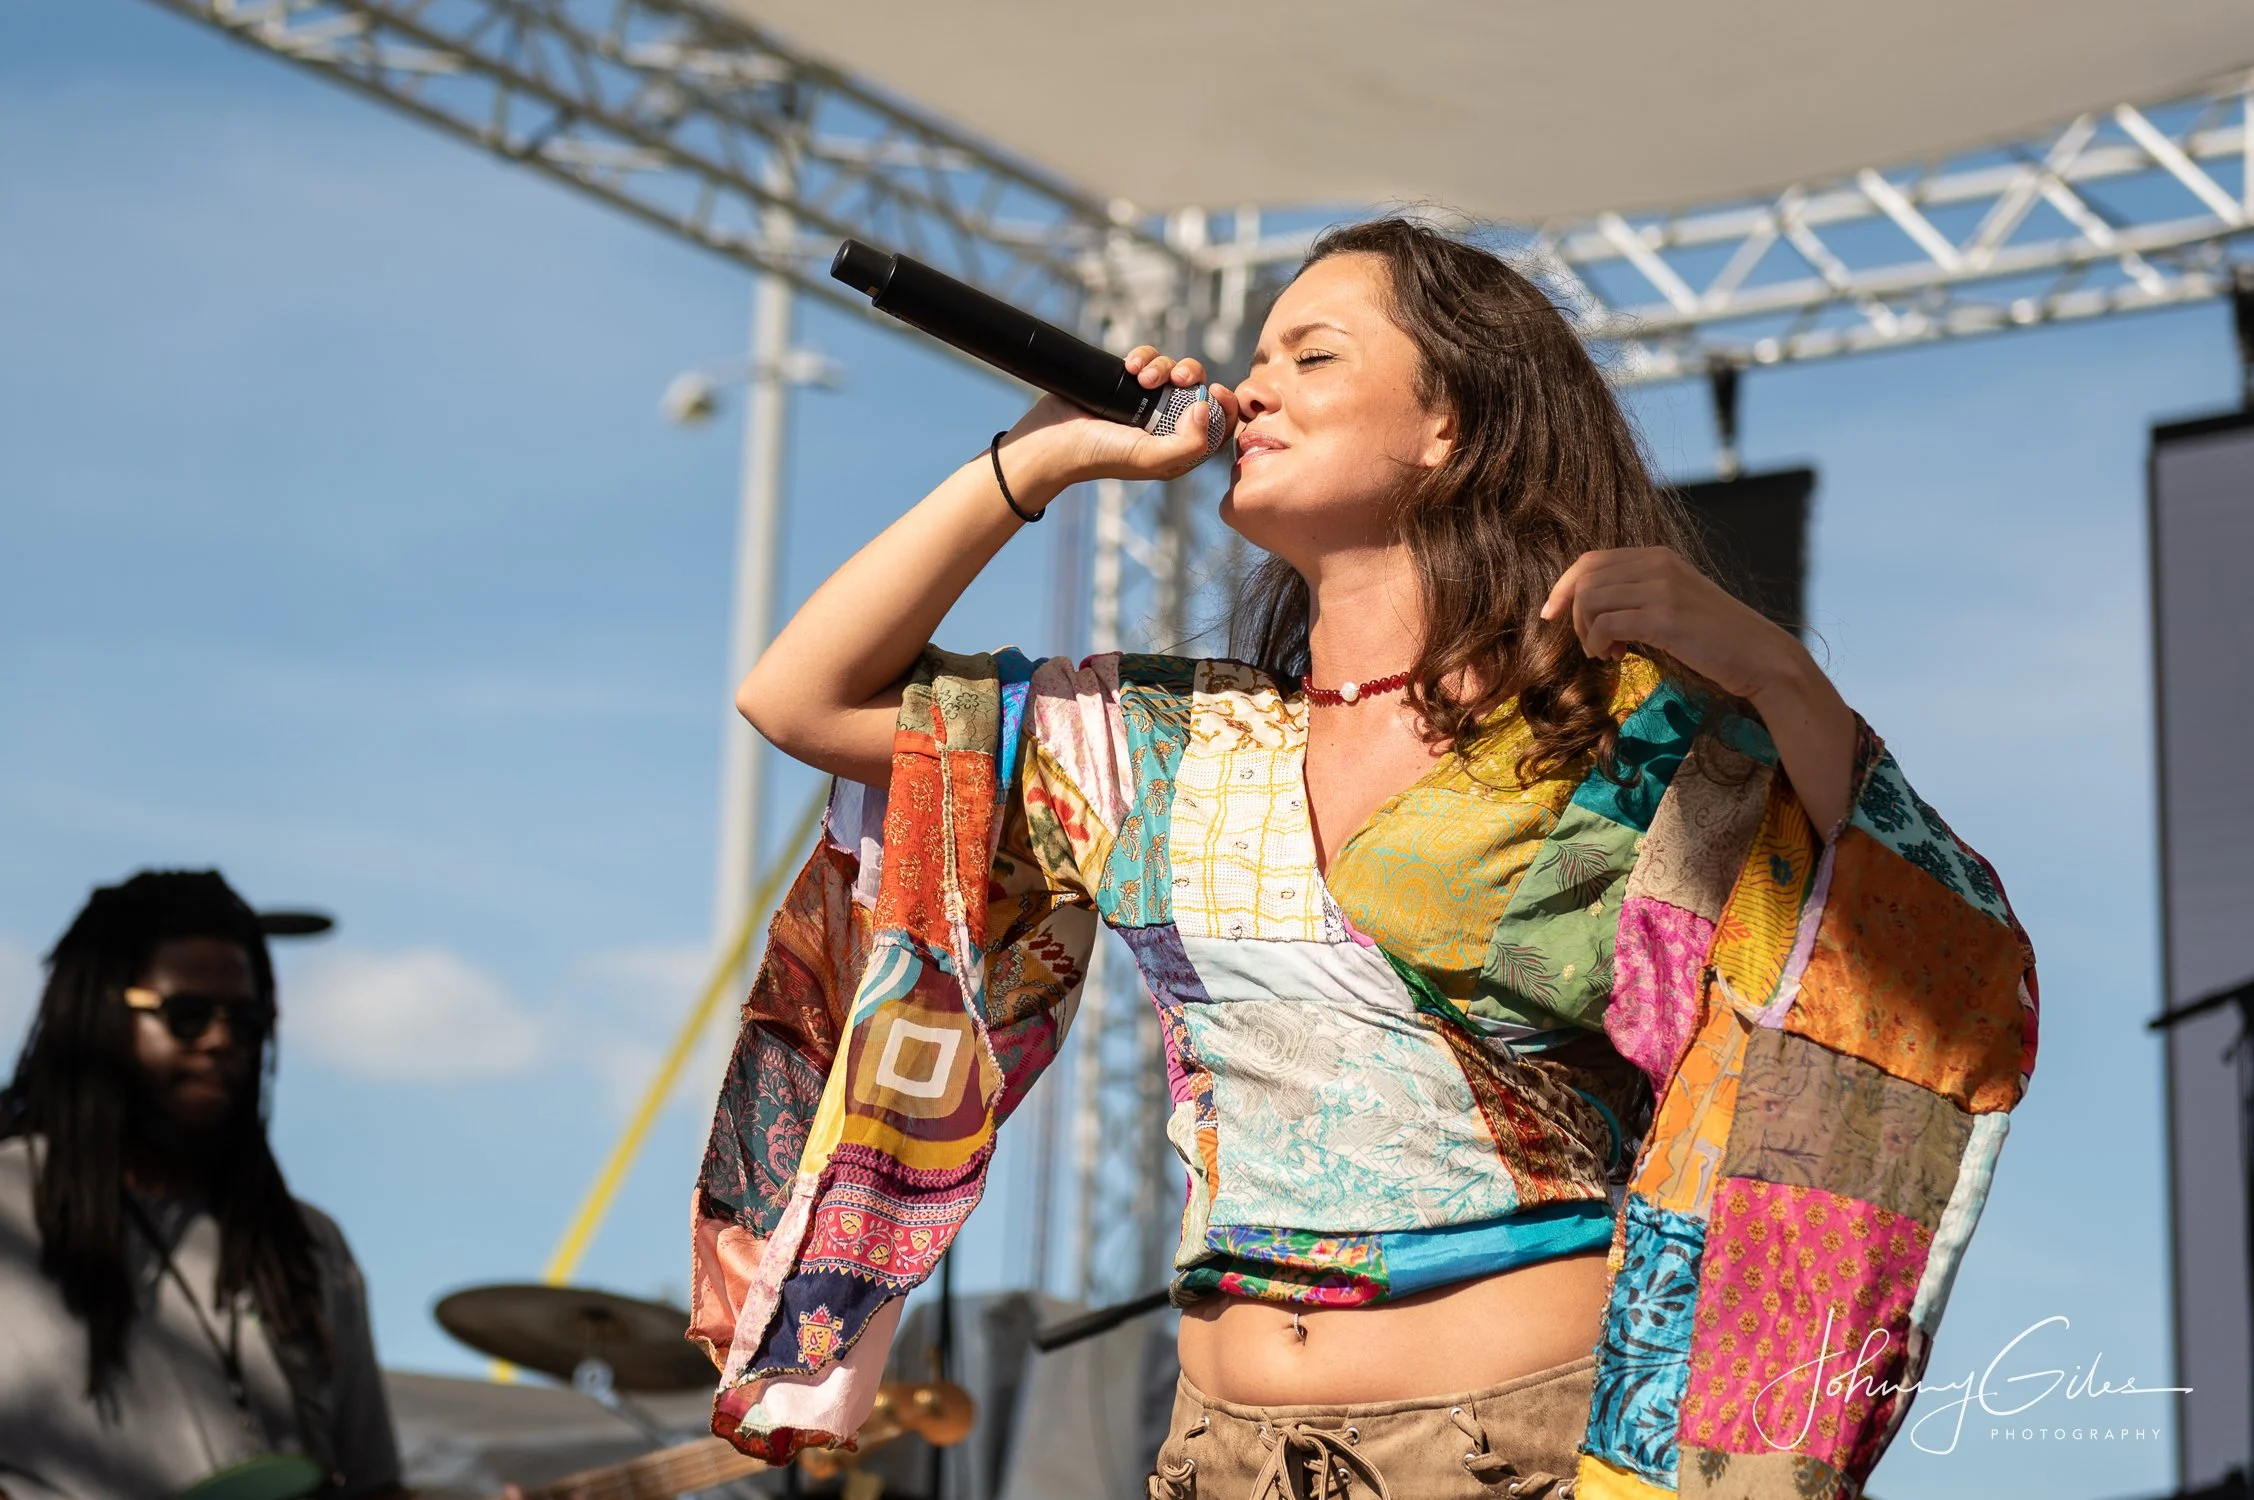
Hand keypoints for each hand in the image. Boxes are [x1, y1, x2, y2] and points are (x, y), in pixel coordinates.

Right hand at [1000, 346, 1237, 492]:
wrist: (1054, 439)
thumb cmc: (1101, 455)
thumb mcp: (1151, 459)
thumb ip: (1188, 442)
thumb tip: (1204, 406)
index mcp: (1179, 448)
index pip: (1218, 424)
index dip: (1225, 405)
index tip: (1214, 390)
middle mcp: (1166, 423)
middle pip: (1199, 388)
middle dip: (1192, 376)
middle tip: (1176, 379)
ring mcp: (1146, 401)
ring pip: (1173, 369)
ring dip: (1162, 365)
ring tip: (1140, 377)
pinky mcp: (1127, 382)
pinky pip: (1147, 358)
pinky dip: (1143, 356)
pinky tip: (1129, 366)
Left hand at [1538, 546, 1802, 699]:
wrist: (1759, 655)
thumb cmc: (1714, 636)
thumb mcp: (1674, 601)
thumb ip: (1638, 593)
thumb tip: (1588, 605)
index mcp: (1658, 556)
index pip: (1590, 560)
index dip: (1563, 587)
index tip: (1551, 614)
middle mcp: (1658, 564)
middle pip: (1584, 579)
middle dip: (1574, 615)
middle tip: (1591, 643)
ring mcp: (1662, 588)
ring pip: (1591, 600)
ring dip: (1586, 632)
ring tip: (1605, 653)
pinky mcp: (1665, 618)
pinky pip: (1606, 623)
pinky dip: (1598, 643)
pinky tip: (1613, 657)